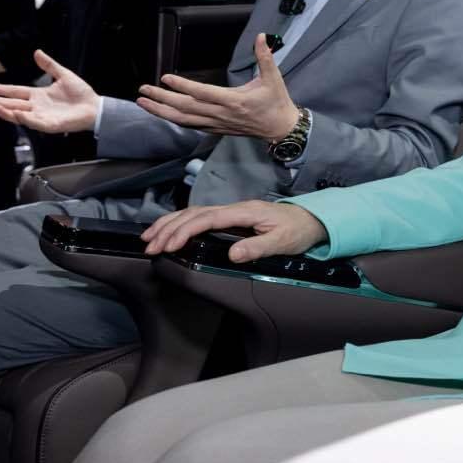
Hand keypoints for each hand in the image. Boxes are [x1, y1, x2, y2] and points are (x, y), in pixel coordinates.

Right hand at [0, 50, 100, 133]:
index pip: (15, 92)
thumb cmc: (81, 93)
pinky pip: (35, 123)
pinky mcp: (50, 125)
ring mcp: (42, 116)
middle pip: (12, 104)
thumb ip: (49, 65)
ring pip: (19, 115)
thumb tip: (36, 52)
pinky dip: (25, 119)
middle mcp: (37, 106)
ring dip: (6, 112)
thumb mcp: (63, 75)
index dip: (1, 89)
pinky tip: (16, 114)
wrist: (95, 106)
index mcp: (38, 95)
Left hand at [136, 34, 297, 140]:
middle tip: (143, 89)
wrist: (280, 129)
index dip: (182, 86)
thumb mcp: (274, 78)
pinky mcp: (216, 129)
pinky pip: (190, 126)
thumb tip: (261, 36)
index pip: (202, 93)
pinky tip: (162, 113)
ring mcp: (217, 124)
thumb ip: (265, 57)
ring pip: (183, 120)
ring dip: (161, 112)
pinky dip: (174, 119)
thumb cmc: (277, 102)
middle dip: (162, 99)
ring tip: (143, 102)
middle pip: (185, 108)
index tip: (165, 78)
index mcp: (233, 101)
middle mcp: (221, 114)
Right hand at [142, 200, 326, 262]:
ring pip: (194, 213)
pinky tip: (171, 231)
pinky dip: (182, 223)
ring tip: (150, 237)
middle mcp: (235, 208)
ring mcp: (232, 211)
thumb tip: (232, 254)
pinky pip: (201, 217)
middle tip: (150, 245)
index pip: (207, 218)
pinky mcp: (232, 217)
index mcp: (244, 212)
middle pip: (194, 213)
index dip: (186, 230)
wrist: (312, 220)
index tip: (170, 244)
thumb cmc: (298, 231)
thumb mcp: (282, 242)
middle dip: (169, 228)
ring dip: (170, 223)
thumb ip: (258, 248)